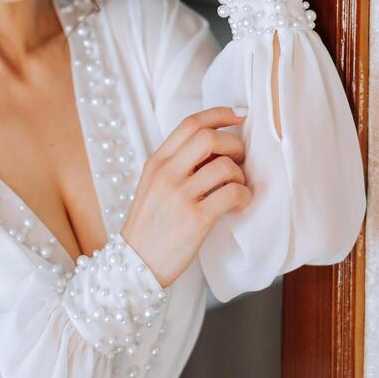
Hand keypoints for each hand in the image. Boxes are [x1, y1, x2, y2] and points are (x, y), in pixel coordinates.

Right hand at [121, 106, 251, 287]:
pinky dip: (243, 196)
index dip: (219, 114)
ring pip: (225, 166)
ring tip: (237, 188)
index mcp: (157, 162)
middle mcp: (167, 173)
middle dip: (234, 144)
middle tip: (239, 160)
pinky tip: (238, 204)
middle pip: (209, 137)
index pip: (190, 124)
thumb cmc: (150, 225)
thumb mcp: (154, 185)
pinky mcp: (196, 219)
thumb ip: (178, 164)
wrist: (135, 263)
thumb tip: (216, 147)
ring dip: (240, 175)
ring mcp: (180, 195)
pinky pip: (231, 194)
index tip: (238, 116)